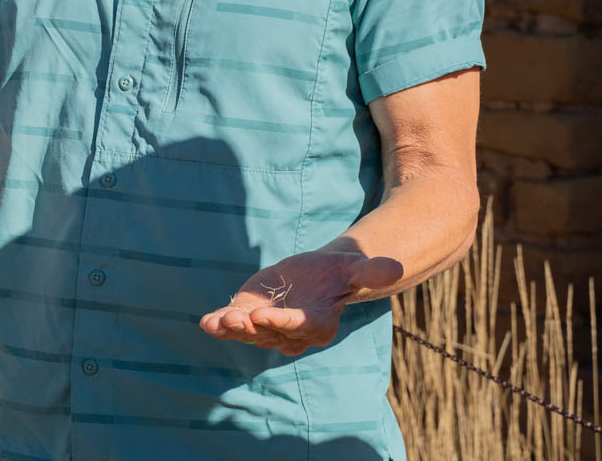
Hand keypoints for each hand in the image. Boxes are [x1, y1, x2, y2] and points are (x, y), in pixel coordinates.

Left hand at [198, 248, 402, 355]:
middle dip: (252, 328)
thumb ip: (371, 272)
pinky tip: (205, 323)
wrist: (319, 275)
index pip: (299, 326)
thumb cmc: (341, 273)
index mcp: (318, 323)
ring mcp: (268, 326)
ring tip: (215, 322)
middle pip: (270, 333)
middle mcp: (291, 332)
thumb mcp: (357, 269)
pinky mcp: (250, 315)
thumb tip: (395, 267)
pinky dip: (219, 325)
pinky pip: (233, 324)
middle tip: (237, 319)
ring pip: (249, 332)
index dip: (282, 323)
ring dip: (232, 329)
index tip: (264, 316)